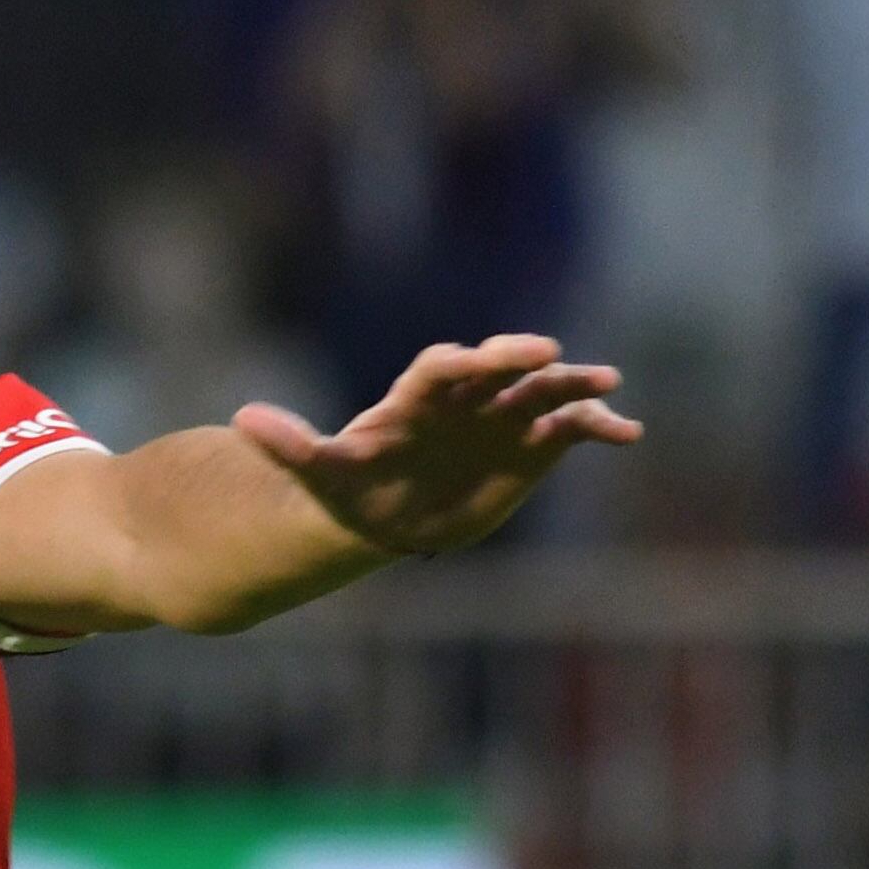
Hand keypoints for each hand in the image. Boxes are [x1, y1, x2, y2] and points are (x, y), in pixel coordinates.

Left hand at [236, 335, 643, 557]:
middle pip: (499, 369)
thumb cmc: (356, 489)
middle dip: (520, 359)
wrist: (391, 515)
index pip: (444, 368)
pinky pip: (570, 429)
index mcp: (419, 397)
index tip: (483, 357)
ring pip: (543, 392)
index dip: (465, 361)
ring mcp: (504, 417)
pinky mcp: (533, 445)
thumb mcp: (321, 474)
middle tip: (548, 353)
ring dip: (573, 386)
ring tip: (607, 385)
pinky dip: (598, 427)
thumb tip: (240, 421)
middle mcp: (468, 397)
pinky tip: (628, 434)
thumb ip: (290, 448)